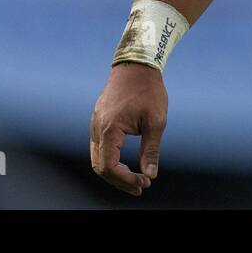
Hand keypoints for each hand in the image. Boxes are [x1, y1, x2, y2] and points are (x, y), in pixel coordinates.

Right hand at [89, 62, 167, 195]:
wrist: (136, 65)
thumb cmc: (149, 90)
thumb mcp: (156, 121)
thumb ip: (151, 150)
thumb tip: (150, 175)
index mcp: (109, 130)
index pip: (109, 167)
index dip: (125, 180)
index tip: (144, 183)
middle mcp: (97, 129)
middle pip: (99, 167)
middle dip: (119, 181)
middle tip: (140, 187)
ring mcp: (95, 124)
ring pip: (97, 158)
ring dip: (113, 172)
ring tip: (134, 180)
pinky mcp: (98, 121)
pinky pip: (99, 147)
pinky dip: (109, 160)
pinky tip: (125, 164)